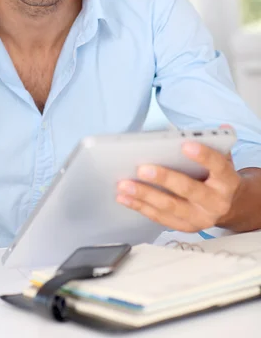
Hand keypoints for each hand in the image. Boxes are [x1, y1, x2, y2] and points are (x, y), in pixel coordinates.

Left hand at [116, 141, 241, 231]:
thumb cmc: (217, 176)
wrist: (229, 206)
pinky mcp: (185, 226)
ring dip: (144, 195)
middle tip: (142, 168)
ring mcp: (200, 218)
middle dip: (164, 178)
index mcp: (227, 181)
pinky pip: (160, 218)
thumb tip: (219, 126)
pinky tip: (124, 197)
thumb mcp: (221, 159)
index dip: (203, 156)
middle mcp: (216, 202)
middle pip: (189, 189)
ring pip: (170, 206)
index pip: (218, 166)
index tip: (185, 145)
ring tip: (124, 184)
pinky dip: (140, 207)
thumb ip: (215, 143)